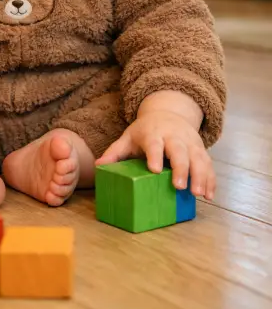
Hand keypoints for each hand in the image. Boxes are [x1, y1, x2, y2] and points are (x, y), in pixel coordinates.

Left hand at [96, 110, 215, 199]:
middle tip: (179, 186)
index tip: (154, 169)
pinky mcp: (201, 150)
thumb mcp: (129, 137)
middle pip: (179, 151)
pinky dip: (211, 180)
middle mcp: (174, 137)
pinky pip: (208, 165)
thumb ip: (115, 152)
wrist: (168, 113)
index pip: (154, 144)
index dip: (155, 155)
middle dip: (180, 168)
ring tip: (199, 194)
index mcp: (153, 133)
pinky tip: (210, 195)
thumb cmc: (145, 131)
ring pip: (198, 158)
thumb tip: (98, 166)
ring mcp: (189, 143)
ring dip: (200, 176)